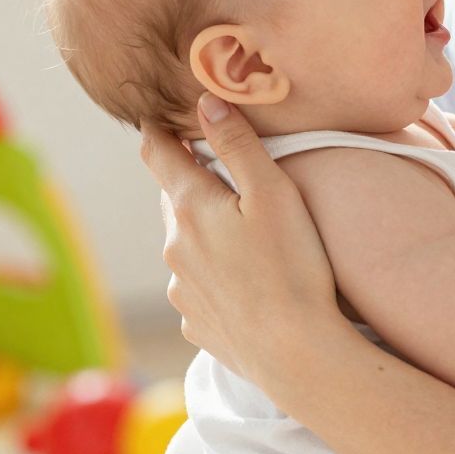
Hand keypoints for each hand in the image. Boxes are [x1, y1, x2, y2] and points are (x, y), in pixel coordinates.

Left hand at [144, 94, 346, 386]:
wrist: (295, 352)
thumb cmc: (293, 266)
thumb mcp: (274, 193)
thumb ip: (238, 144)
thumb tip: (205, 101)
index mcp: (190, 208)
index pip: (158, 154)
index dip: (159, 130)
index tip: (160, 116)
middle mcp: (174, 247)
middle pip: (174, 200)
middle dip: (191, 183)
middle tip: (222, 175)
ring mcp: (180, 289)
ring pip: (185, 244)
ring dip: (203, 232)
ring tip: (244, 236)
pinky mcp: (195, 321)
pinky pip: (197, 286)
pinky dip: (213, 275)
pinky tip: (246, 282)